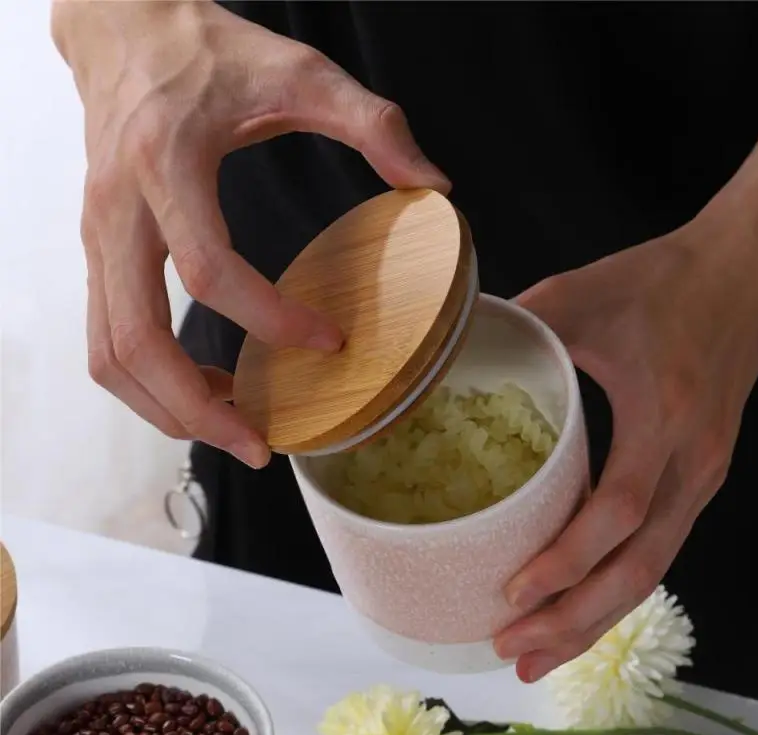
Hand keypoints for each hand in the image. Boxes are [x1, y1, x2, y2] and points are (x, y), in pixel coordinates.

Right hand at [52, 0, 448, 467]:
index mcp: (166, 164)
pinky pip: (110, 337)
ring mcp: (97, 237)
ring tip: (234, 429)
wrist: (124, 30)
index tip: (330, 343)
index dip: (272, 319)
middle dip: (197, 407)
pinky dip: (151, 382)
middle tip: (259, 445)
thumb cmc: (207, 52)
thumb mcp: (300, 71)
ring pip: (110, 353)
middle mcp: (117, 211)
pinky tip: (207, 388)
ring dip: (166, 407)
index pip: (209, 269)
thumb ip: (373, 124)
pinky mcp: (99, 253)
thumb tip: (435, 186)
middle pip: (136, 340)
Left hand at [493, 212, 757, 681]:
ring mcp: (704, 474)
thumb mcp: (582, 293)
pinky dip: (618, 586)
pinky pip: (662, 547)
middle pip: (641, 566)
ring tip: (539, 654)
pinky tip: (582, 607)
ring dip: (597, 618)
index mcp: (664, 414)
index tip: (512, 590)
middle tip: (514, 649)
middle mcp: (694, 460)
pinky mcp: (701, 475)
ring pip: (655, 570)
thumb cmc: (663, 281)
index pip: (619, 510)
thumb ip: (517, 326)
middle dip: (576, 618)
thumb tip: (443, 355)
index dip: (566, 558)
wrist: (745, 273)